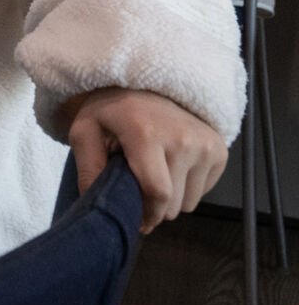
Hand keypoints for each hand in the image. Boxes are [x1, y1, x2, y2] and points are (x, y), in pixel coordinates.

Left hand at [66, 87, 226, 232]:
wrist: (146, 84)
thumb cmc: (111, 111)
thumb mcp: (85, 131)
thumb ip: (88, 169)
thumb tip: (97, 206)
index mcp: (146, 135)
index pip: (158, 193)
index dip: (147, 215)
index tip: (136, 221)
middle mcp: (182, 139)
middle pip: (174, 204)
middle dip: (154, 207)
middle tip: (138, 189)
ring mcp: (205, 144)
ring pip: (190, 202)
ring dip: (171, 197)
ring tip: (154, 171)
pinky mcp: (219, 149)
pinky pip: (203, 190)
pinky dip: (186, 186)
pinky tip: (171, 164)